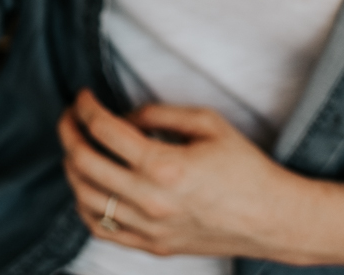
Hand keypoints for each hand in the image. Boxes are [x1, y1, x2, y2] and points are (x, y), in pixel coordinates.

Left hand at [57, 89, 299, 258]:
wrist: (275, 219)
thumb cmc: (246, 167)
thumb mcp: (207, 123)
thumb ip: (158, 113)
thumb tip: (123, 117)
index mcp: (165, 166)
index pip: (104, 130)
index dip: (86, 107)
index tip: (83, 96)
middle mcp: (151, 201)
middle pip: (84, 162)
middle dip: (68, 132)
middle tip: (69, 117)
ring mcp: (150, 228)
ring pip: (84, 197)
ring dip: (71, 167)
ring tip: (76, 148)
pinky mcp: (153, 246)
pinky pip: (101, 229)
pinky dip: (83, 205)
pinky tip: (87, 185)